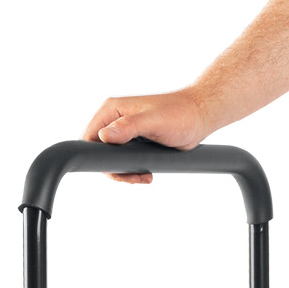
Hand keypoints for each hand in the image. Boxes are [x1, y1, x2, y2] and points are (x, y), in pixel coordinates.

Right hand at [81, 90, 212, 183]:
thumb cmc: (180, 114)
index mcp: (112, 110)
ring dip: (124, 173)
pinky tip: (147, 174)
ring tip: (144, 177)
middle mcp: (115, 120)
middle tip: (134, 177)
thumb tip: (104, 137)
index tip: (116, 170)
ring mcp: (124, 132)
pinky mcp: (134, 142)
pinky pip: (124, 161)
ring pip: (112, 159)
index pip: (89, 136)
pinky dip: (132, 171)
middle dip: (114, 169)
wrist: (199, 117)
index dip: (95, 157)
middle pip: (98, 152)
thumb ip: (128, 127)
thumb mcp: (153, 121)